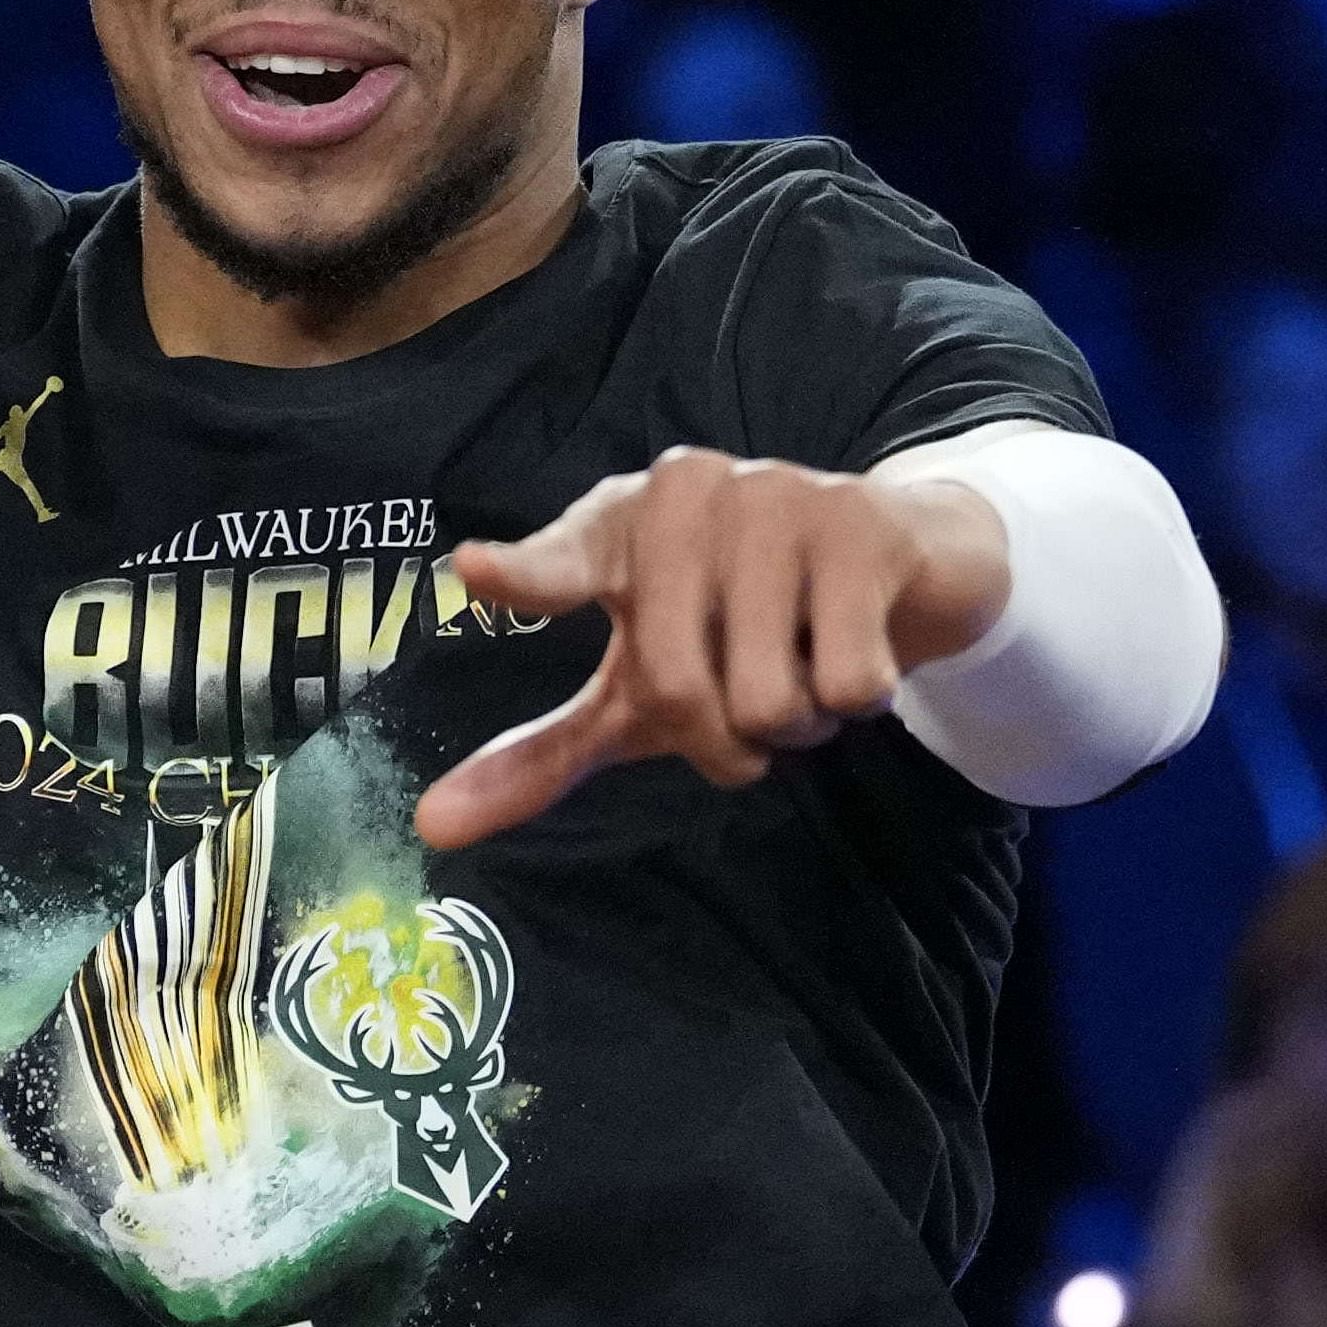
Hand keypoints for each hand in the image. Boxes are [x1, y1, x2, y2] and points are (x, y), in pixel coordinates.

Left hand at [412, 448, 1008, 847]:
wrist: (893, 561)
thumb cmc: (735, 630)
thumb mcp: (632, 691)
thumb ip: (539, 755)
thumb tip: (433, 828)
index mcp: (612, 529)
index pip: (558, 565)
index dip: (520, 574)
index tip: (473, 570)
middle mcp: (683, 498)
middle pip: (674, 692)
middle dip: (721, 741)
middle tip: (749, 706)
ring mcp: (773, 500)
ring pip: (768, 700)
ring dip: (796, 724)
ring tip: (805, 664)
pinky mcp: (859, 527)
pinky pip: (847, 681)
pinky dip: (860, 700)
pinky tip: (859, 646)